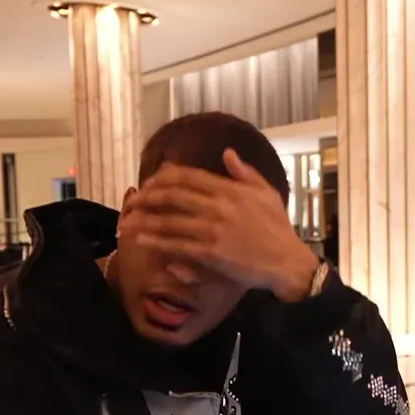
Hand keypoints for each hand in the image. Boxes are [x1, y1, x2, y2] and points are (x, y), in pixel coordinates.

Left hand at [120, 149, 318, 299]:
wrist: (286, 262)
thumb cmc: (278, 229)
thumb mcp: (266, 193)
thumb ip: (245, 172)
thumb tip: (227, 153)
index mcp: (230, 189)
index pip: (188, 177)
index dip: (164, 178)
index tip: (150, 182)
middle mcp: (219, 205)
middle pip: (173, 195)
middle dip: (148, 197)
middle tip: (133, 201)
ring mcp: (214, 229)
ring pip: (170, 220)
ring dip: (145, 220)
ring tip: (127, 221)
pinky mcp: (211, 252)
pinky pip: (177, 244)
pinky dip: (156, 242)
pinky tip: (142, 240)